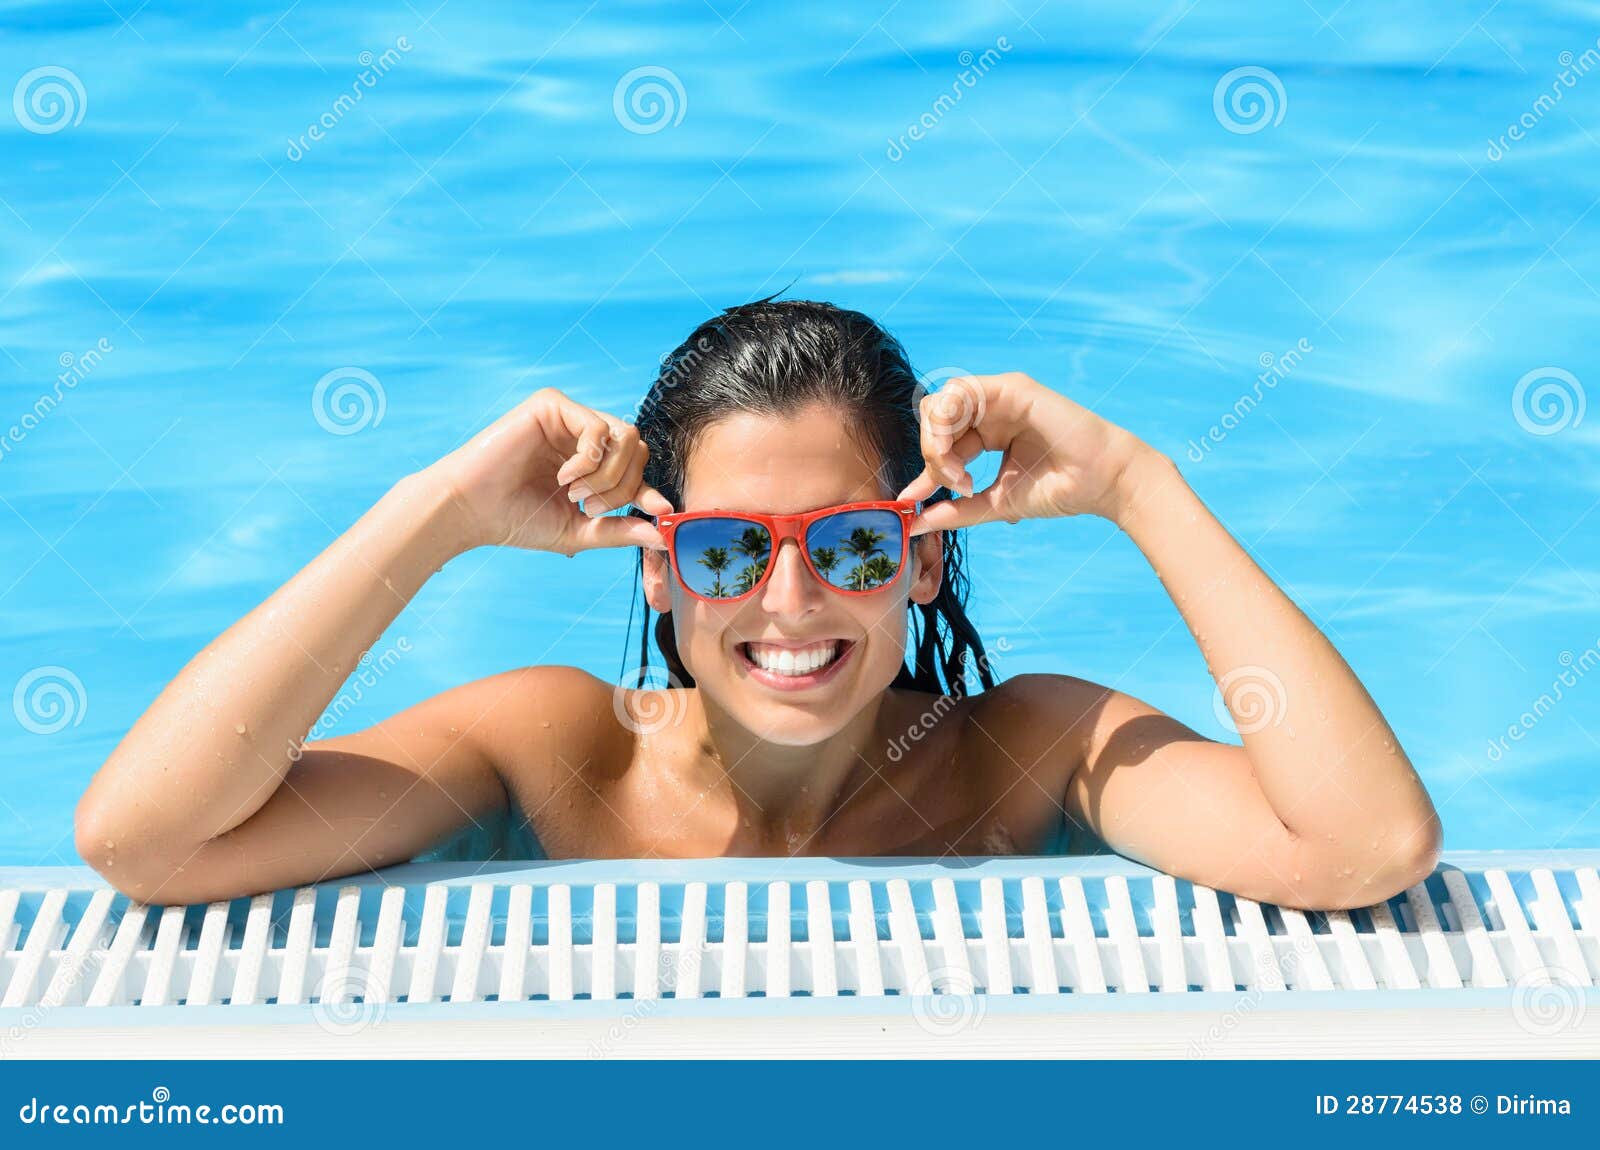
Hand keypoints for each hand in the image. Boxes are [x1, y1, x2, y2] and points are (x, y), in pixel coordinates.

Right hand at [426, 387, 672, 554]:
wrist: (472, 510)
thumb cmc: (519, 520)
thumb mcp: (580, 532)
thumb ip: (619, 529)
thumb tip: (662, 534)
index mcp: (591, 461)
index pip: (637, 465)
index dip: (648, 489)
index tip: (660, 511)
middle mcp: (583, 434)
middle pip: (637, 448)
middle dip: (623, 485)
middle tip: (590, 507)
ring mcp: (569, 417)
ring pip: (625, 436)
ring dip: (608, 474)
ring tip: (576, 494)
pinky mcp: (552, 404)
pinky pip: (597, 427)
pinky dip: (588, 459)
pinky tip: (563, 477)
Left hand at [895, 372, 1153, 533]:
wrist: (1101, 483)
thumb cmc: (1058, 490)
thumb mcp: (997, 502)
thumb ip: (958, 510)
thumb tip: (916, 521)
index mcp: (987, 432)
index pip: (942, 442)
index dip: (925, 469)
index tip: (911, 499)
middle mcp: (991, 409)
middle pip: (935, 418)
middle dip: (929, 453)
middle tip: (945, 484)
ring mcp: (1001, 396)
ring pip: (942, 403)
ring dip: (935, 442)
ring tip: (953, 475)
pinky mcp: (1012, 387)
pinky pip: (962, 392)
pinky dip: (947, 424)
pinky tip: (956, 458)